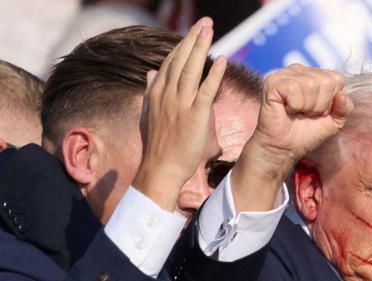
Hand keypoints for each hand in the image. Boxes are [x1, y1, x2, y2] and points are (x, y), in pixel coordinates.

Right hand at [133, 17, 227, 210]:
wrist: (160, 168)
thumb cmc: (158, 145)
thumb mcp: (149, 114)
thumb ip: (151, 91)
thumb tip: (150, 73)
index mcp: (157, 92)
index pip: (170, 62)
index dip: (182, 45)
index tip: (193, 32)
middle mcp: (167, 93)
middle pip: (181, 59)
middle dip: (193, 38)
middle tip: (204, 21)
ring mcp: (181, 103)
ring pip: (192, 68)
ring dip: (201, 47)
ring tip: (210, 29)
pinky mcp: (196, 115)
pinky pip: (207, 89)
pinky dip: (215, 73)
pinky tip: (222, 59)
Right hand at [231, 64, 352, 211]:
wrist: (284, 148)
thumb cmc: (306, 133)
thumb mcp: (334, 121)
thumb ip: (345, 107)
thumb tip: (342, 95)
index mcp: (315, 75)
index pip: (337, 79)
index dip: (331, 101)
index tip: (318, 112)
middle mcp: (300, 70)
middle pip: (326, 82)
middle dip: (319, 105)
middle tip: (306, 113)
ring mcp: (285, 74)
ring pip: (311, 85)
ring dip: (307, 106)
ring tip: (296, 112)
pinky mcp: (272, 82)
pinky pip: (293, 89)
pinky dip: (294, 105)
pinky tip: (287, 109)